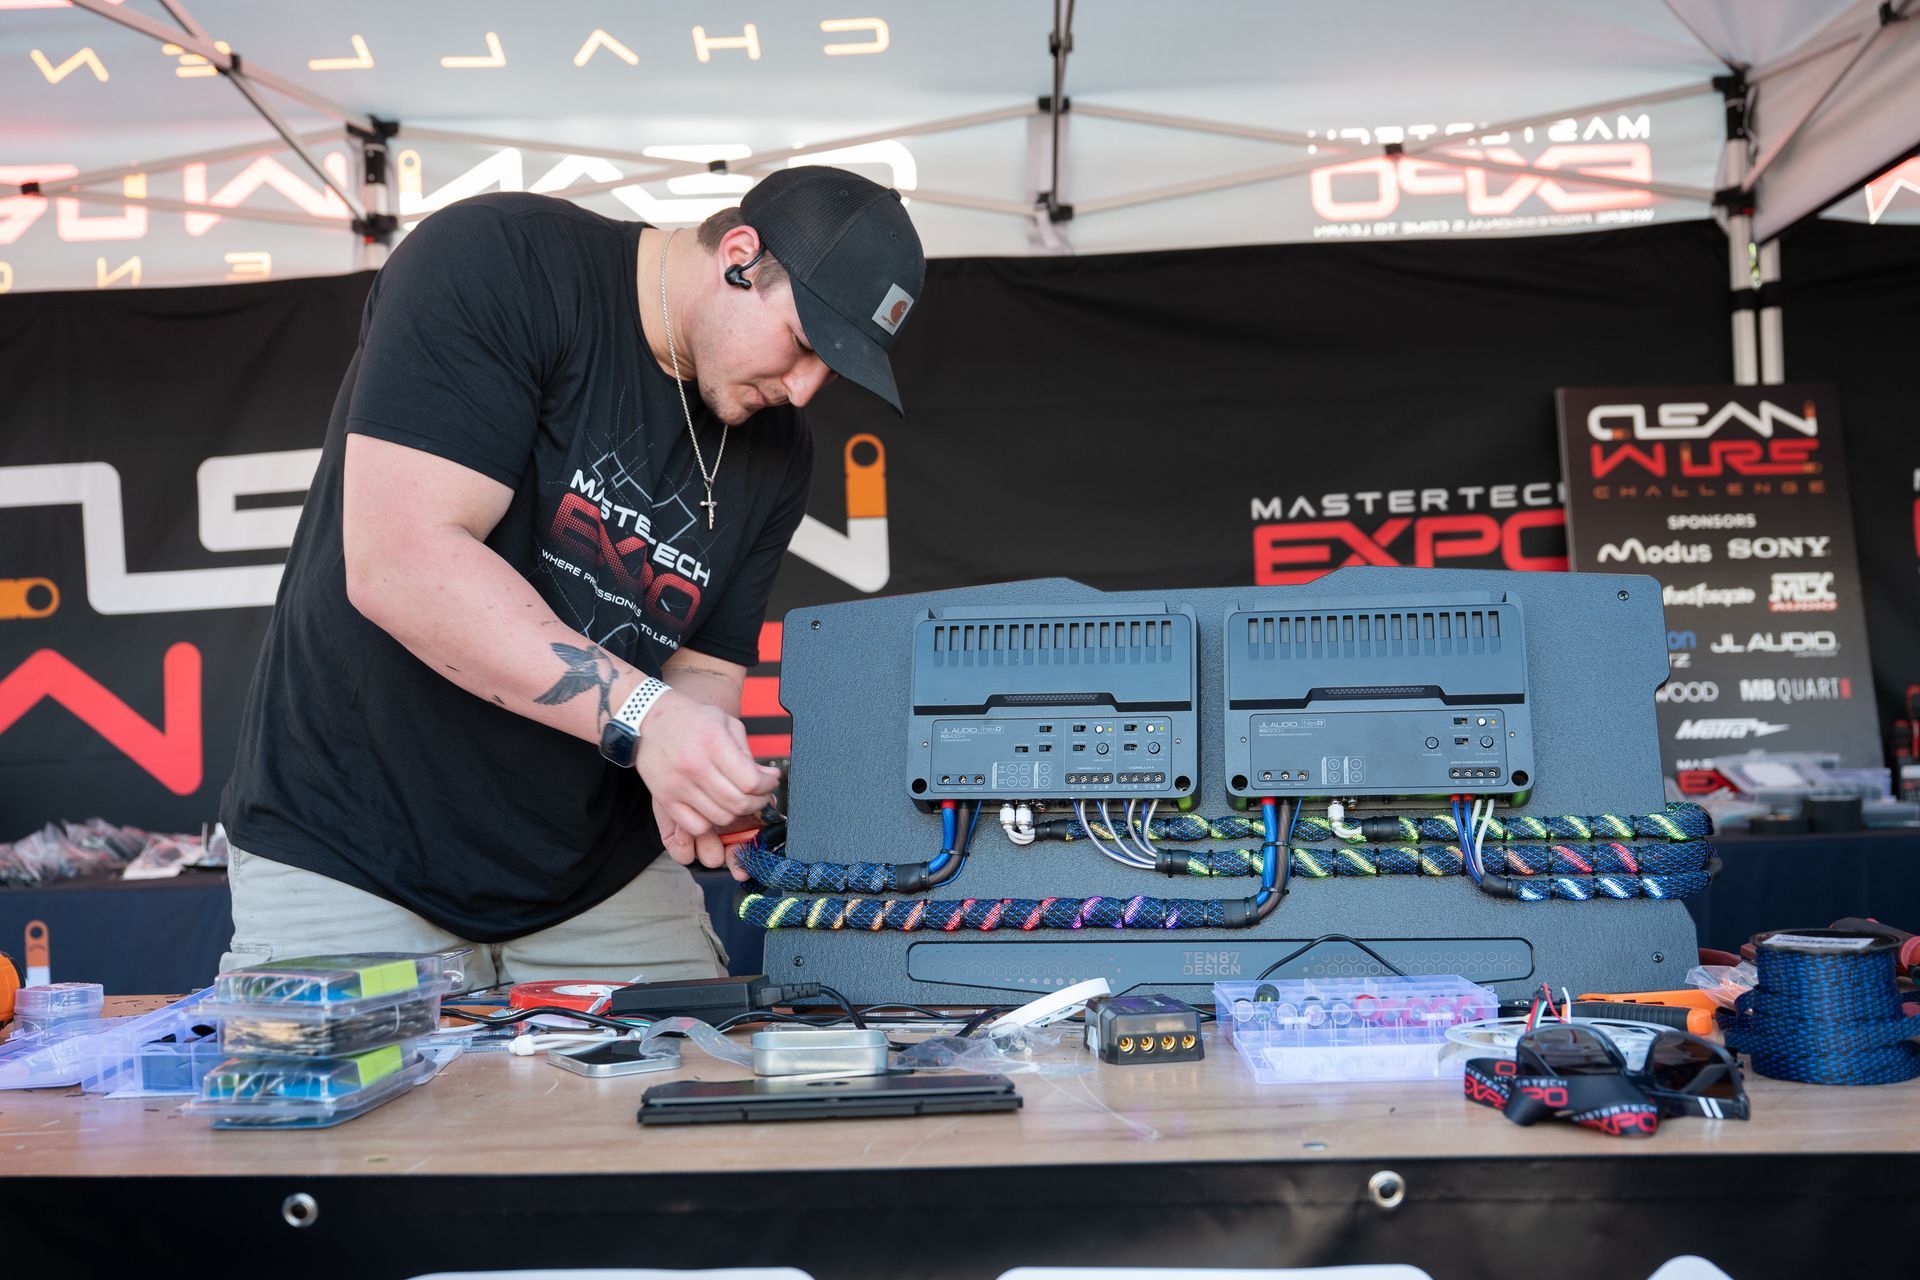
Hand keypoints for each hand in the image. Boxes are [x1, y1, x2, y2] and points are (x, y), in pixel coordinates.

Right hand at [637, 690, 778, 877]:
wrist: (647, 719)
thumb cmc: (689, 718)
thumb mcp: (725, 722)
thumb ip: (747, 752)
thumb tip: (768, 777)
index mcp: (712, 742)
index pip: (750, 781)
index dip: (767, 786)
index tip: (770, 781)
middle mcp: (695, 765)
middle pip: (738, 803)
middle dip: (758, 802)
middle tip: (760, 794)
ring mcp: (678, 785)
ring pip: (720, 817)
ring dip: (736, 813)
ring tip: (738, 800)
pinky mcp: (665, 798)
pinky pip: (696, 826)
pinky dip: (711, 823)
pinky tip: (715, 808)